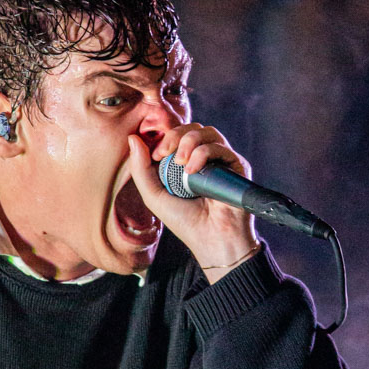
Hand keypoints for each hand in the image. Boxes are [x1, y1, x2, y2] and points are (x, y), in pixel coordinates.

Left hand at [128, 124, 258, 281]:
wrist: (211, 240)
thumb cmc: (185, 222)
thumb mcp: (154, 195)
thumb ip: (140, 168)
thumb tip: (132, 138)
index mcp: (186, 163)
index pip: (177, 135)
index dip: (166, 137)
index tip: (156, 154)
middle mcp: (205, 159)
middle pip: (192, 128)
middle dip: (175, 136)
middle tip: (166, 154)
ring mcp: (221, 161)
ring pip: (207, 133)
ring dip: (189, 142)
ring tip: (181, 163)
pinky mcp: (237, 166)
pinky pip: (220, 147)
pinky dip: (203, 153)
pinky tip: (193, 171)